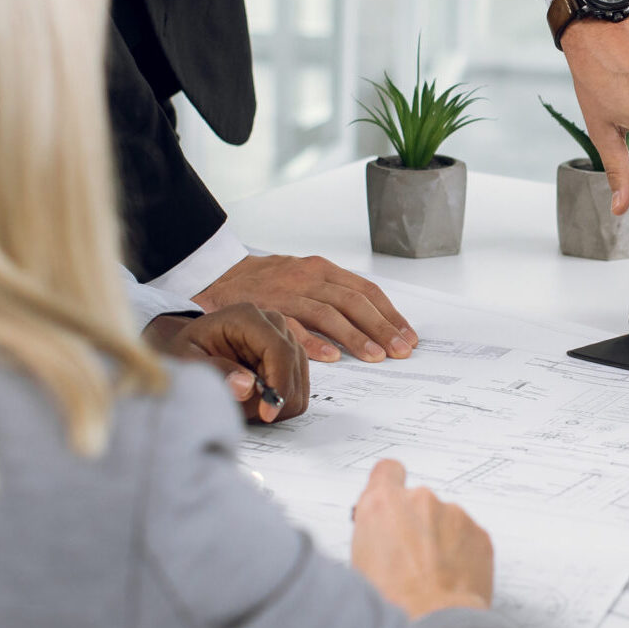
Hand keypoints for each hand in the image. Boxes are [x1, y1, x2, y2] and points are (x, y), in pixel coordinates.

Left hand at [144, 304, 308, 424]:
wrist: (191, 348)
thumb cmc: (187, 351)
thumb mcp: (186, 360)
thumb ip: (214, 371)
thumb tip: (248, 387)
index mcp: (247, 317)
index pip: (279, 350)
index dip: (279, 384)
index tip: (266, 413)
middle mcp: (271, 323)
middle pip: (293, 366)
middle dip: (275, 397)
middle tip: (247, 413)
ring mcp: (284, 338)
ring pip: (300, 380)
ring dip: (277, 401)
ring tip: (246, 403)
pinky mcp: (289, 355)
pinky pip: (298, 386)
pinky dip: (281, 401)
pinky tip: (256, 400)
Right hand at [193, 253, 415, 363]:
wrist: (221, 273)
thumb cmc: (269, 280)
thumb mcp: (305, 276)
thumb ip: (334, 293)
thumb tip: (373, 321)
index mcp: (322, 269)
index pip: (365, 291)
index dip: (389, 314)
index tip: (407, 335)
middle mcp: (309, 278)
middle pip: (353, 302)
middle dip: (381, 328)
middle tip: (400, 350)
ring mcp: (288, 293)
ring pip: (329, 314)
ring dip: (356, 337)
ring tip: (376, 357)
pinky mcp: (267, 309)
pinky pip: (294, 327)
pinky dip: (314, 342)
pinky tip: (331, 357)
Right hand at [350, 460, 492, 617]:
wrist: (432, 624)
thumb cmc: (392, 601)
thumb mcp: (359, 563)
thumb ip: (373, 534)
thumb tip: (379, 537)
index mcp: (382, 504)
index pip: (387, 471)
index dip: (390, 485)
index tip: (394, 499)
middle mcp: (420, 500)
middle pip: (418, 503)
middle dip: (416, 524)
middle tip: (410, 559)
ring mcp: (453, 514)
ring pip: (446, 521)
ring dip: (441, 540)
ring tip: (432, 576)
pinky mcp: (480, 533)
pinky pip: (468, 539)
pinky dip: (462, 554)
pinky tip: (450, 580)